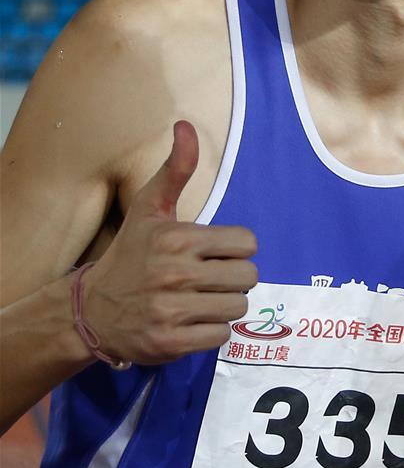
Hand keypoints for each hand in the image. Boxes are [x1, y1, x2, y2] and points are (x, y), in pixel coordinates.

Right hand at [81, 121, 256, 363]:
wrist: (92, 309)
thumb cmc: (130, 252)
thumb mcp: (149, 207)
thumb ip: (176, 168)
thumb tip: (185, 124)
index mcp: (177, 238)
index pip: (246, 243)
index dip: (236, 248)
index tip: (215, 252)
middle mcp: (175, 274)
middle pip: (247, 277)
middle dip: (234, 278)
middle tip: (210, 278)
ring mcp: (172, 311)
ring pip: (237, 308)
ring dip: (225, 304)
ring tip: (202, 299)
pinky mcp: (170, 343)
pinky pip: (220, 336)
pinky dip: (211, 330)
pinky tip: (192, 320)